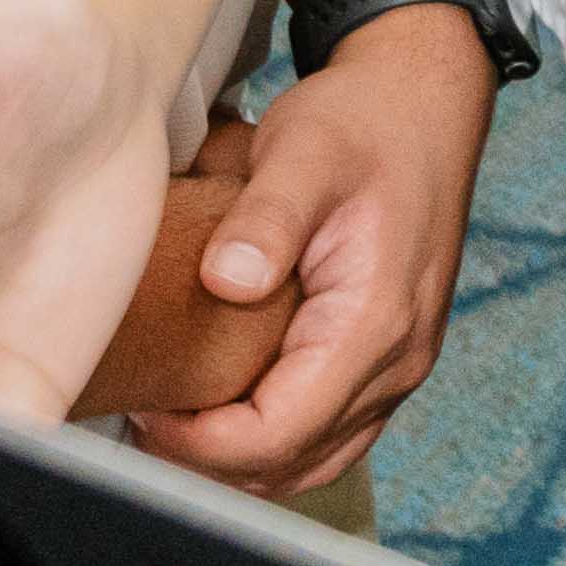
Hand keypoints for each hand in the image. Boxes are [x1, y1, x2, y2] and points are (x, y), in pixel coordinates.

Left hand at [140, 13, 491, 486]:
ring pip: (314, 461)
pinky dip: (273, 439)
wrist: (424, 103)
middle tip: (141, 418)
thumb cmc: (363, 122)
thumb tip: (226, 281)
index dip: (200, 441)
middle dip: (211, 460)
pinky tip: (223, 405)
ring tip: (174, 419)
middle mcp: (398, 360)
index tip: (143, 407)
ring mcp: (400, 365)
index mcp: (376, 322)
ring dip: (240, 459)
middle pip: (294, 463)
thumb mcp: (304, 151)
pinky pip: (330, 434)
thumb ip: (266, 218)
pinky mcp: (389, 357)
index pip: (280, 432)